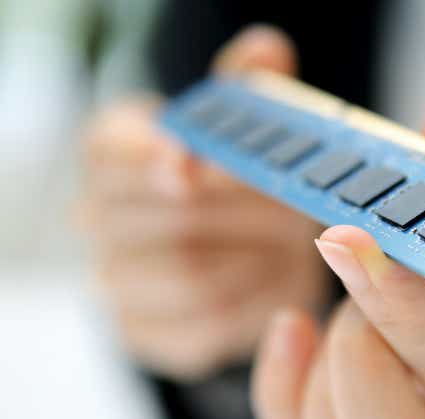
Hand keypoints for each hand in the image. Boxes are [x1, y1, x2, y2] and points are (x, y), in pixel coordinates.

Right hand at [81, 26, 328, 379]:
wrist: (231, 255)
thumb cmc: (237, 184)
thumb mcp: (241, 130)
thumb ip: (249, 88)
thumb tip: (267, 50)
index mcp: (112, 153)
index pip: (114, 151)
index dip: (153, 157)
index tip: (193, 165)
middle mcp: (99, 218)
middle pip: (172, 217)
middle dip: (249, 212)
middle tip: (297, 208)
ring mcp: (116, 282)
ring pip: (192, 276)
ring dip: (260, 259)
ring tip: (292, 245)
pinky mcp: (146, 333)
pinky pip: (206, 327)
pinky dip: (255, 305)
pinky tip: (274, 282)